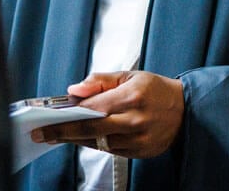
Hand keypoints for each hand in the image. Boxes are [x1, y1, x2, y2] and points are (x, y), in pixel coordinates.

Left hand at [30, 71, 184, 157]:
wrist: (186, 111)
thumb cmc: (155, 90)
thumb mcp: (130, 76)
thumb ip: (100, 80)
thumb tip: (74, 90)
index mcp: (131, 96)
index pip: (90, 109)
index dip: (65, 116)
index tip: (45, 121)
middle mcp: (134, 120)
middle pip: (89, 129)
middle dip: (62, 132)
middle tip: (41, 134)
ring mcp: (137, 139)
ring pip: (98, 142)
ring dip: (77, 138)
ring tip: (61, 133)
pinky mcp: (140, 152)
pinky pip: (109, 150)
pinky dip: (95, 143)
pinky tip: (86, 136)